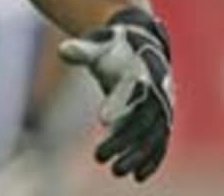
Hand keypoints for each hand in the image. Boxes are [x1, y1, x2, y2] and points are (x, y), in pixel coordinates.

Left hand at [59, 7, 173, 181]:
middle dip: (122, 141)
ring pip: (151, 136)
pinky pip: (159, 141)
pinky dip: (151, 158)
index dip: (116, 104)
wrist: (140, 48)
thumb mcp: (97, 47)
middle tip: (99, 157)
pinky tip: (138, 176)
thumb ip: (81, 51)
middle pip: (140, 120)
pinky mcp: (160, 119)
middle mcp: (154, 91)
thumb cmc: (113, 48)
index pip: (128, 90)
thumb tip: (63, 50)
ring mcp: (160, 107)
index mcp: (137, 71)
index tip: (102, 121)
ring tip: (115, 171)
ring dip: (135, 155)